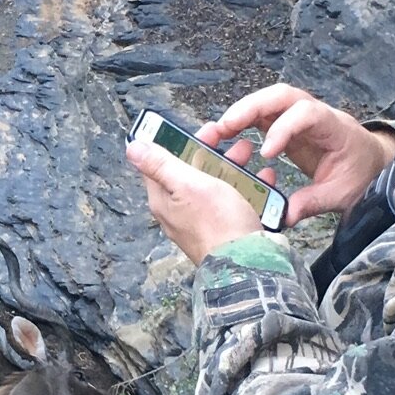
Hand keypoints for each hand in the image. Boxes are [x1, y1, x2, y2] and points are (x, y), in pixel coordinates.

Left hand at [126, 137, 270, 265]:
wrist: (248, 265)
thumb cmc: (218, 225)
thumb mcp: (187, 185)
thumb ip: (160, 165)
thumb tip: (132, 148)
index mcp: (164, 200)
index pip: (161, 162)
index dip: (178, 141)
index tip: (197, 129)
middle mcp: (180, 212)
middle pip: (191, 172)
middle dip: (210, 151)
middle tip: (228, 137)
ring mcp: (204, 221)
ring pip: (215, 185)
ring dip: (232, 166)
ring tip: (248, 154)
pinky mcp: (227, 229)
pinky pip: (235, 201)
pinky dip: (248, 188)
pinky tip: (262, 180)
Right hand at [196, 84, 394, 225]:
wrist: (370, 163)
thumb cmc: (359, 173)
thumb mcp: (341, 193)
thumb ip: (313, 202)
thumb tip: (284, 216)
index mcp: (335, 127)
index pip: (307, 114)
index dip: (284, 128)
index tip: (266, 153)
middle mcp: (316, 113)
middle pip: (282, 95)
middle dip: (252, 107)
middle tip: (226, 127)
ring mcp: (300, 115)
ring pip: (270, 100)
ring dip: (243, 110)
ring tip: (220, 130)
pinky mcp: (289, 123)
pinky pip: (265, 113)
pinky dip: (245, 119)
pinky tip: (228, 134)